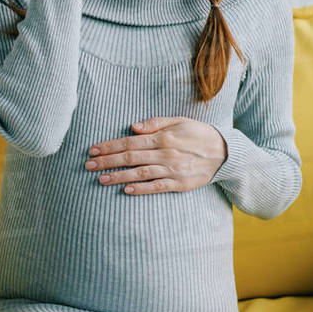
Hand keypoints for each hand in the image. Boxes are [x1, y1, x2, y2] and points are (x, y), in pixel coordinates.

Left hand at [83, 117, 226, 193]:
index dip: (110, 146)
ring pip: (140, 173)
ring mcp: (172, 170)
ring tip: (101, 179)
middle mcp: (165, 154)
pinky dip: (141, 189)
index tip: (93, 150)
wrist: (224, 152)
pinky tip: (126, 190)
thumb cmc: (197, 134)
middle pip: (130, 157)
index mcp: (163, 137)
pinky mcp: (179, 184)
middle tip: (89, 165)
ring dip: (119, 176)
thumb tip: (132, 126)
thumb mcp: (178, 121)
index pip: (130, 141)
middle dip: (107, 161)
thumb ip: (154, 123)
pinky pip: (157, 187)